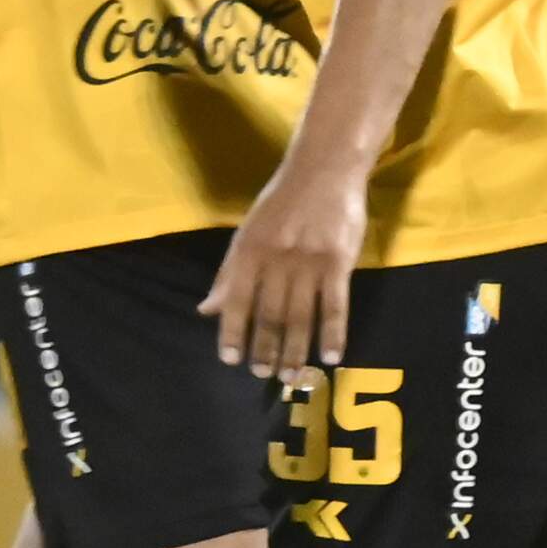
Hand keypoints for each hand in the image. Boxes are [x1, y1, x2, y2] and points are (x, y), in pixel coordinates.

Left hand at [205, 156, 366, 381]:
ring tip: (292, 378)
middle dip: (265, 350)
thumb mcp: (247, 233)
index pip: (237, 300)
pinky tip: (330, 358)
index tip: (231, 361)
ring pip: (301, 317)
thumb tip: (206, 311)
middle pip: (270, 315)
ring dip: (295, 351)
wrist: (324, 169)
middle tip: (264, 376)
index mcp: (250, 251)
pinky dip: (333, 334)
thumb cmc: (281, 202)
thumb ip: (229, 275)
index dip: (233, 333)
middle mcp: (277, 259)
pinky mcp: (340, 262)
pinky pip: (336, 306)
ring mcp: (310, 262)